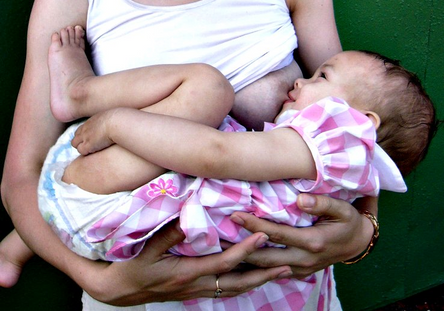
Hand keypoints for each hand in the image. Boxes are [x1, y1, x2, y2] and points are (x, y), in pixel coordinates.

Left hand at [71, 110, 115, 154]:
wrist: (117, 122)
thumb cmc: (118, 120)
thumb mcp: (110, 118)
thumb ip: (106, 121)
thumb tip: (112, 123)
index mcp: (91, 121)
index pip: (80, 130)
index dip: (84, 136)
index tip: (91, 140)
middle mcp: (85, 128)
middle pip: (75, 136)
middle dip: (80, 142)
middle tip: (91, 146)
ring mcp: (85, 136)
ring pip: (75, 144)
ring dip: (82, 147)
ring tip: (93, 149)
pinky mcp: (87, 145)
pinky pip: (81, 151)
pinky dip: (86, 152)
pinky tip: (96, 151)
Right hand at [89, 221, 292, 304]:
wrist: (120, 291)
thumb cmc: (132, 267)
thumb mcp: (147, 248)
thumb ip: (168, 232)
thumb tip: (189, 215)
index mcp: (187, 273)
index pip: (224, 263)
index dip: (245, 250)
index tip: (263, 237)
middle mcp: (197, 286)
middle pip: (237, 283)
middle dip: (264, 273)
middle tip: (288, 264)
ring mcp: (196, 292)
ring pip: (234, 290)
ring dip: (258, 281)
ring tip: (280, 272)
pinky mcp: (194, 293)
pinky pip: (224, 291)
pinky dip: (242, 285)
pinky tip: (252, 279)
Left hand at [230, 193, 375, 278]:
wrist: (358, 242)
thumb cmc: (348, 221)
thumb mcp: (342, 208)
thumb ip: (321, 203)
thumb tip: (300, 199)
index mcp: (313, 242)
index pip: (276, 234)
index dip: (255, 226)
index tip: (236, 215)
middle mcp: (304, 259)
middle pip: (266, 255)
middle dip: (242, 246)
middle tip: (220, 235)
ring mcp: (301, 269)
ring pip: (267, 268)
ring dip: (246, 259)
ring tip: (223, 248)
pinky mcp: (299, 272)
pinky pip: (273, 271)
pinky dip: (256, 266)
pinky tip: (241, 258)